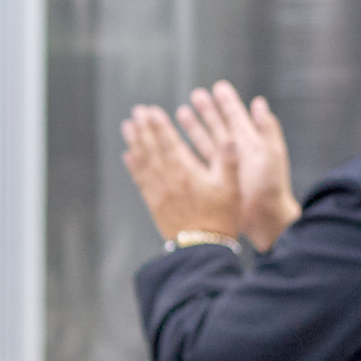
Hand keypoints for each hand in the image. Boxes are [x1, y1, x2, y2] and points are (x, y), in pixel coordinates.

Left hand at [121, 103, 239, 243]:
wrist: (202, 249)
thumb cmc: (221, 218)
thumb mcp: (232, 188)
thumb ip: (229, 161)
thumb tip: (231, 138)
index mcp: (187, 172)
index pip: (169, 143)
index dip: (160, 126)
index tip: (152, 111)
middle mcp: (168, 179)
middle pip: (152, 148)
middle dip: (144, 128)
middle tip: (137, 111)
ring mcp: (158, 192)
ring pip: (143, 162)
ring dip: (135, 142)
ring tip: (128, 126)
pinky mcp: (154, 204)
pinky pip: (140, 180)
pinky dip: (133, 166)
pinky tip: (128, 156)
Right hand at [177, 82, 299, 251]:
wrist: (265, 216)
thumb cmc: (271, 185)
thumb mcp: (271, 152)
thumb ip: (266, 127)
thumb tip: (260, 103)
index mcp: (249, 143)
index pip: (236, 116)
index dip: (227, 102)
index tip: (218, 87)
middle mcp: (236, 152)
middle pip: (218, 126)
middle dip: (207, 110)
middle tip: (196, 95)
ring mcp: (224, 166)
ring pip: (206, 141)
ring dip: (194, 127)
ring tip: (181, 113)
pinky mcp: (214, 179)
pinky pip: (197, 161)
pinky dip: (186, 151)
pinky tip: (176, 144)